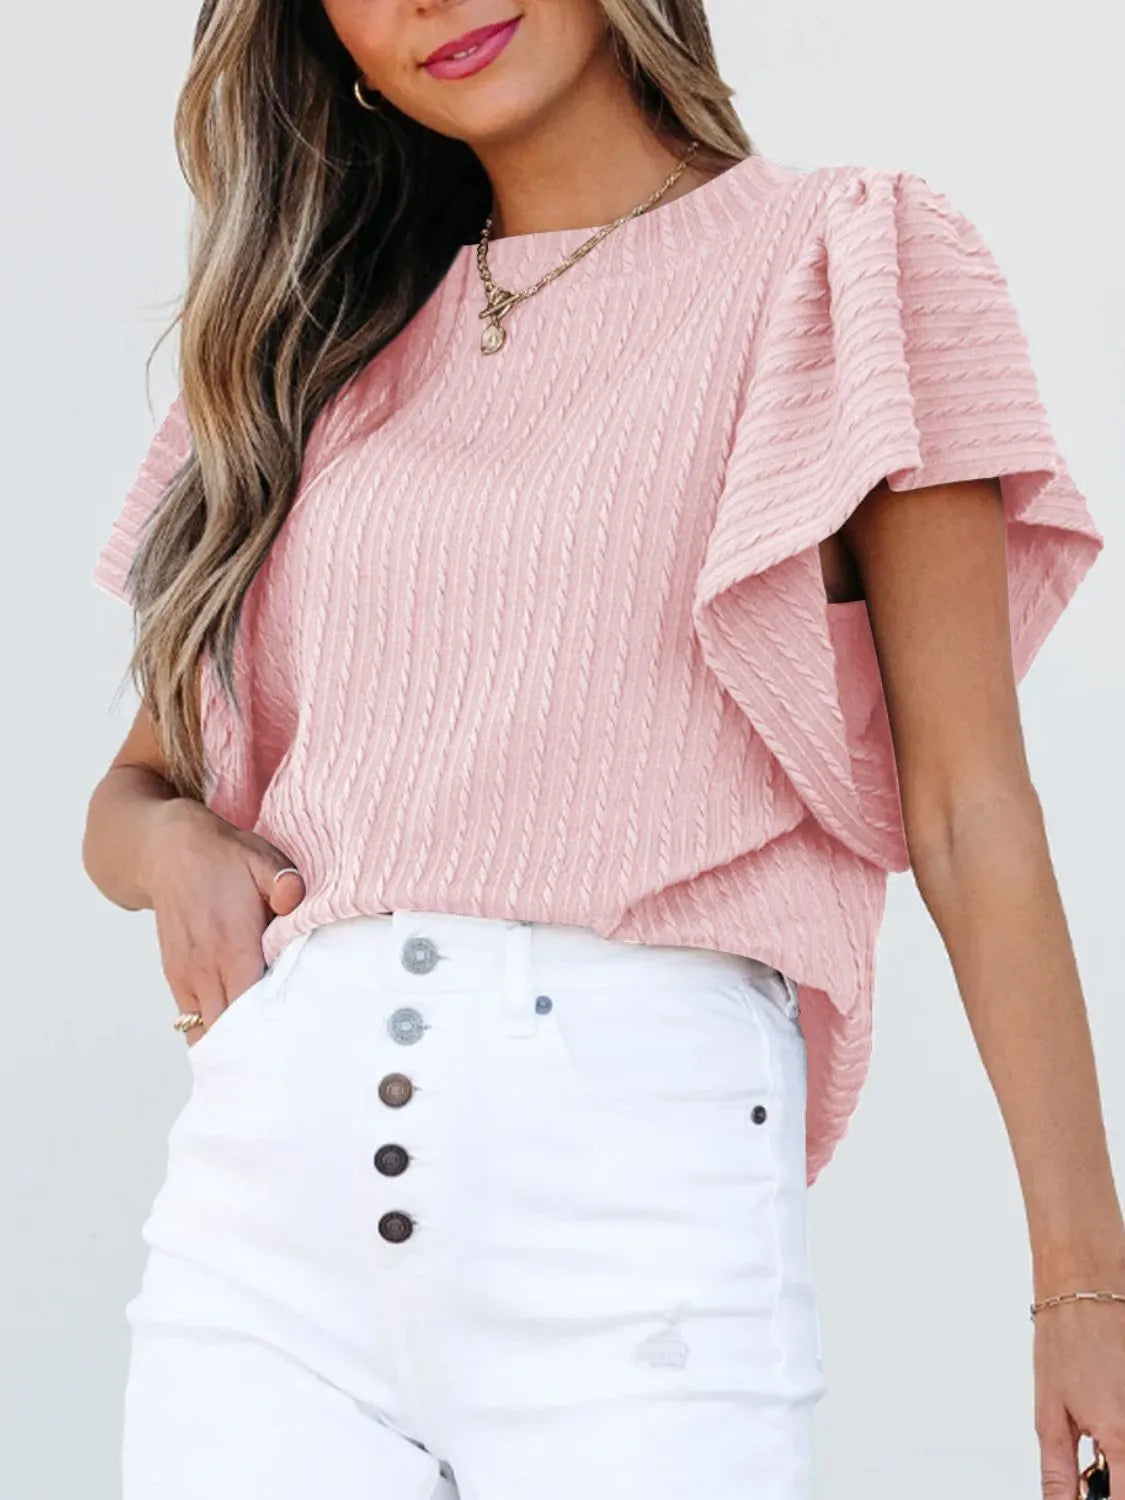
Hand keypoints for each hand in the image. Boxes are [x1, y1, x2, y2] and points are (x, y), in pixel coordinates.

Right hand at [142, 799, 306, 1045]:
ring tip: (264, 1062)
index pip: (254, 1007)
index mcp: (233, 945)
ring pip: (208, 1033)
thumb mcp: (262, 859)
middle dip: (258, 1048)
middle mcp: (207, 968)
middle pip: (231, 1031)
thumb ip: (284, 884)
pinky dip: (214, 1035)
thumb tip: (294, 900)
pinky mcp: (177, 978)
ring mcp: (188, 977)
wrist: (167, 852)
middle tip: (290, 1062)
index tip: (300, 1045)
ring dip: (234, 1047)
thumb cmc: (222, 858)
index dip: (276, 1029)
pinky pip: (193, 1022)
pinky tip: (239, 1044)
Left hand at [1034, 1278, 1124, 1496]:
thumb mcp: (1049, 1414)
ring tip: (1098, 1432)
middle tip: (1092, 1461)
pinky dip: (1122, 1438)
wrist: (1086, 1285)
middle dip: (1114, 1481)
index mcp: (1121, 1439)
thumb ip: (1058, 1473)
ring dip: (1118, 1458)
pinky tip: (1109, 1415)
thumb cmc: (1067, 1336)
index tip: (1092, 1496)